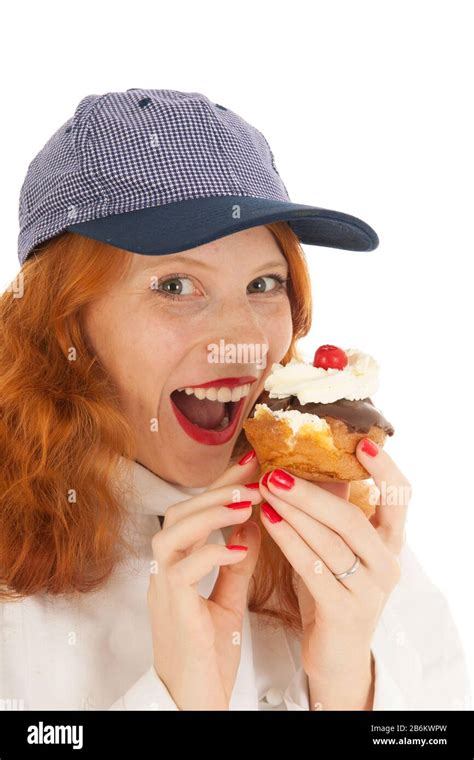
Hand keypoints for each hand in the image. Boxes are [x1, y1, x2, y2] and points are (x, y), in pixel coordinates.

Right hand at [148, 452, 261, 709]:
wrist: (194, 704)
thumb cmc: (208, 656)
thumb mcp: (227, 601)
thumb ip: (236, 564)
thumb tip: (253, 524)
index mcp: (177, 567)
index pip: (194, 513)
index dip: (220, 486)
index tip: (250, 464)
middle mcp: (164, 572)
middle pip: (177, 513)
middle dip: (215, 490)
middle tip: (252, 475)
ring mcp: (162, 590)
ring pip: (172, 533)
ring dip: (210, 513)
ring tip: (248, 502)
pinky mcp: (172, 611)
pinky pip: (183, 571)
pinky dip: (212, 553)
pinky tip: (241, 549)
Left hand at [257, 438, 410, 709]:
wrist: (336, 656)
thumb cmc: (333, 591)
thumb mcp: (339, 548)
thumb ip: (335, 510)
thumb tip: (315, 461)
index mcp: (390, 543)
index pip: (401, 499)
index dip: (386, 470)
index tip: (363, 444)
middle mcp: (387, 564)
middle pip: (353, 519)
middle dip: (312, 492)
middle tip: (276, 472)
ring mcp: (369, 590)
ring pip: (330, 542)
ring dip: (294, 512)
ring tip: (264, 489)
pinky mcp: (345, 611)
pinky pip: (313, 567)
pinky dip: (288, 540)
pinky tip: (267, 519)